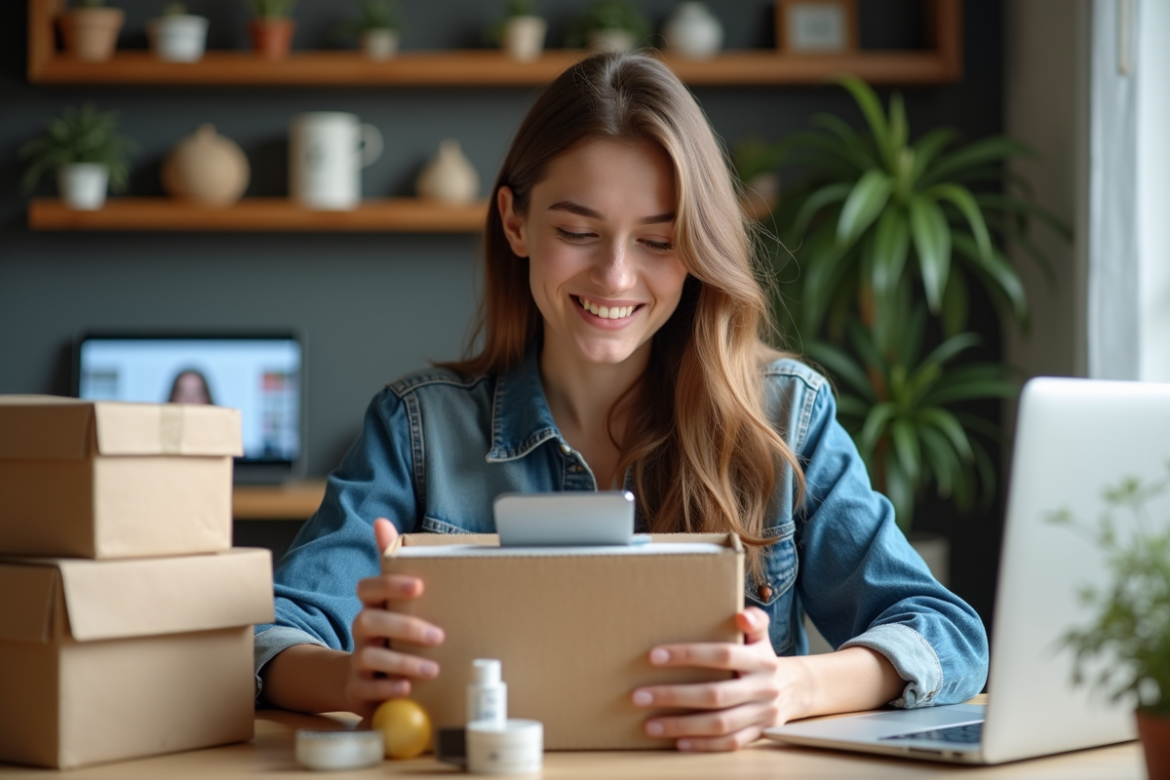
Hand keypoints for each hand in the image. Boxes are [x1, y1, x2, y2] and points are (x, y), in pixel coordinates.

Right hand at [343, 517, 445, 718]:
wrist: (362, 677)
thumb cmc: (389, 631)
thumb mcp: (393, 599)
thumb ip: (391, 563)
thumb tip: (381, 521)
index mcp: (371, 605)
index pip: (368, 588)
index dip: (390, 585)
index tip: (419, 586)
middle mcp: (360, 631)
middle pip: (368, 621)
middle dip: (404, 627)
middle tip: (438, 634)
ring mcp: (357, 661)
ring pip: (370, 658)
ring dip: (403, 662)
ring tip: (433, 669)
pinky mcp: (358, 690)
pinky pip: (367, 690)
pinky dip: (387, 689)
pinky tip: (407, 688)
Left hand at [631, 607, 806, 751]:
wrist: (795, 689)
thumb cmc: (761, 657)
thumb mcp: (761, 635)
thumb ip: (754, 620)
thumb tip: (741, 615)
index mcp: (761, 659)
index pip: (722, 655)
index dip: (688, 655)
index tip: (653, 656)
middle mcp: (763, 687)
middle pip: (715, 694)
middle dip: (674, 696)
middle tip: (640, 696)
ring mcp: (762, 714)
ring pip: (720, 724)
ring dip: (682, 725)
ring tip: (650, 724)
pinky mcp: (759, 734)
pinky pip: (730, 744)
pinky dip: (704, 745)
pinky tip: (678, 742)